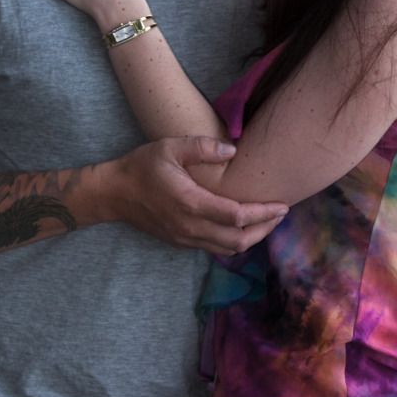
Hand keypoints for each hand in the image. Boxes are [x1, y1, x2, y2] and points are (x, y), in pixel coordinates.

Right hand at [97, 135, 287, 253]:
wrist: (114, 193)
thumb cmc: (142, 166)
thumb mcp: (170, 147)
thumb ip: (203, 147)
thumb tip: (233, 149)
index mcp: (190, 203)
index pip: (237, 216)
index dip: (263, 213)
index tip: (282, 205)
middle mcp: (190, 226)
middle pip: (238, 240)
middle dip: (264, 229)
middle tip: (280, 213)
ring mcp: (185, 238)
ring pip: (228, 249)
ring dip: (252, 238)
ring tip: (267, 221)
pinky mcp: (181, 242)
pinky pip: (215, 248)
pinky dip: (234, 241)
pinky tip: (242, 226)